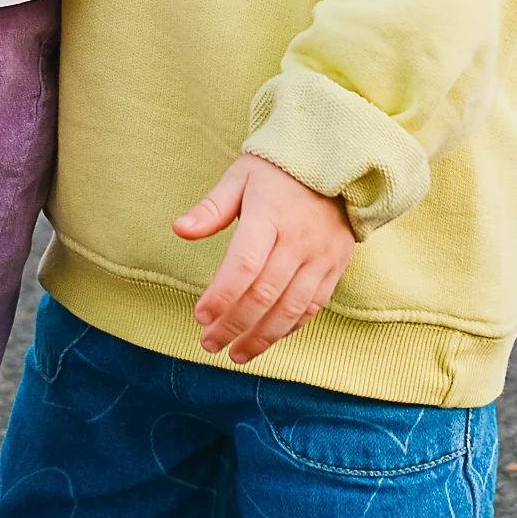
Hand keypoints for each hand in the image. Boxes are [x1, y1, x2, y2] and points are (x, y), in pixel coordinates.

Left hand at [174, 155, 355, 364]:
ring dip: (261, 337)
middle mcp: (298, 241)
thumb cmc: (278, 171)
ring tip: (235, 354)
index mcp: (270, 216)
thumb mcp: (240, 178)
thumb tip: (179, 231)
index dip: (221, 295)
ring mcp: (321, 257)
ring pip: (290, 309)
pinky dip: (289, 328)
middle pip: (264, 294)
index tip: (199, 316)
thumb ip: (211, 208)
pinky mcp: (335, 267)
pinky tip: (267, 338)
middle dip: (234, 325)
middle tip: (208, 343)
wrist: (337, 163)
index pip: (244, 265)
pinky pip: (312, 307)